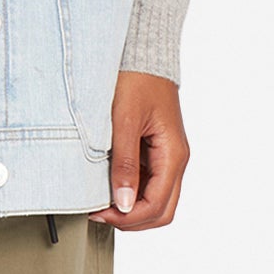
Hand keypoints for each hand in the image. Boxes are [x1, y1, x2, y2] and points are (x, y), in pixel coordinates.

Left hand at [89, 71, 187, 230]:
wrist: (142, 54)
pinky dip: (130, 192)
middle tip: (99, 213)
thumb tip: (124, 204)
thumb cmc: (136, 79)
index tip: (99, 213)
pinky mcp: (155, 151)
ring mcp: (166, 157)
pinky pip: (148, 183)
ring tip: (100, 201)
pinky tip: (107, 186)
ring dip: (130, 208)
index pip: (157, 205)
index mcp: (173, 154)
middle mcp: (175, 160)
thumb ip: (125, 164)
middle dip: (131, 219)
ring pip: (156, 200)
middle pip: (161, 210)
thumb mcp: (124, 122)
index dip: (128, 217)